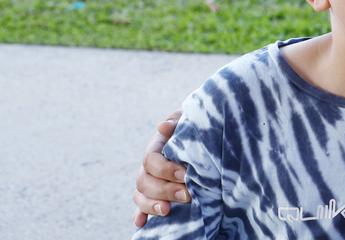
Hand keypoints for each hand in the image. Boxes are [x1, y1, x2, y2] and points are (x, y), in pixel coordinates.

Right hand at [131, 110, 189, 227]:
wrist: (203, 135)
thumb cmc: (196, 126)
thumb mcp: (188, 119)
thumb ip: (176, 122)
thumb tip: (163, 127)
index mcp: (156, 147)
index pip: (151, 161)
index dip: (165, 170)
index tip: (186, 175)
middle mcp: (150, 166)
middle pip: (144, 181)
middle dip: (164, 190)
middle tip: (187, 195)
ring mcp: (151, 181)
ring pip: (141, 195)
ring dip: (152, 205)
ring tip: (167, 211)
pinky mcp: (156, 194)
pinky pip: (142, 206)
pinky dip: (141, 214)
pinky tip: (141, 223)